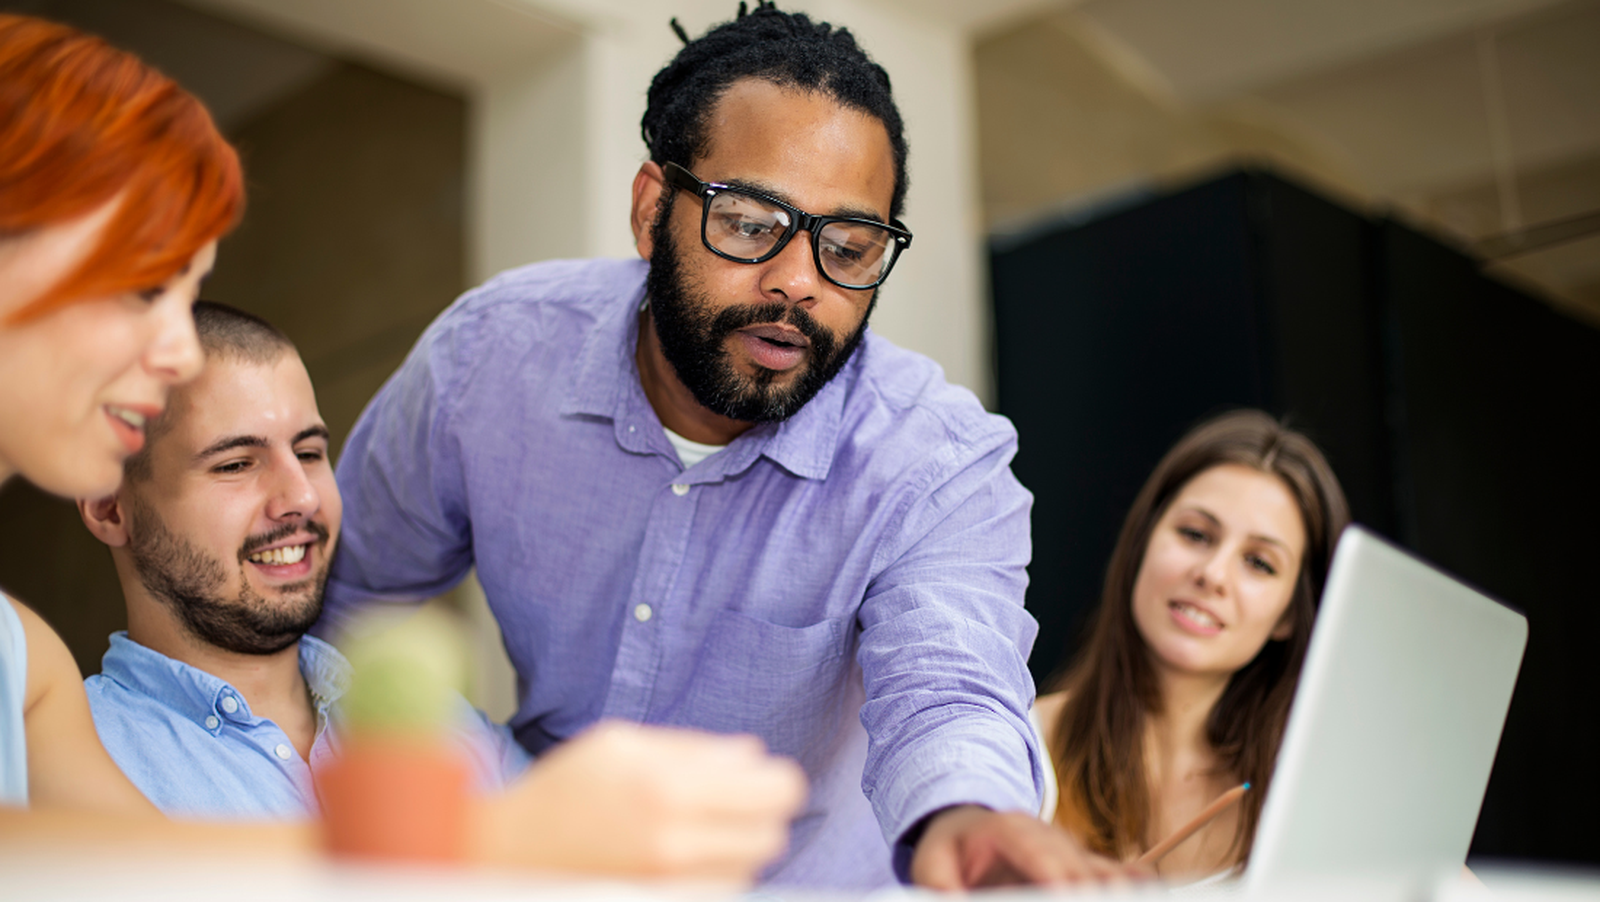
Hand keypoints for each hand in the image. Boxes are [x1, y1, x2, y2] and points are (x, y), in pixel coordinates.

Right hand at [472, 720, 805, 882]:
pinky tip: (679, 860)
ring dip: (735, 848)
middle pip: (773, 835)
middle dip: (759, 816)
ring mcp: (671, 886)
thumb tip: (753, 755)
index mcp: (669, 786)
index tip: (760, 779)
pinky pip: (721, 892)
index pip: (777, 790)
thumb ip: (695, 747)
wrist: (508, 855)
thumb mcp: (621, 744)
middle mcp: (676, 842)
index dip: (776, 781)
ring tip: (692, 832)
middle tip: (728, 806)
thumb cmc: (562, 792)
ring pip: (750, 868)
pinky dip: (713, 876)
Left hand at [909, 805, 1141, 888]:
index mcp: (1011, 829)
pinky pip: (1125, 878)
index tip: (1067, 897)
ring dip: (1115, 893)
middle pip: (1082, 871)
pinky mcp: (1089, 871)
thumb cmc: (950, 850)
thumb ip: (939, 887)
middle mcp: (1051, 837)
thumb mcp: (930, 862)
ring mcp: (1074, 853)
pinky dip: (1136, 888)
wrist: (969, 828)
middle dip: (1089, 895)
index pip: (1040, 854)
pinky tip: (1148, 897)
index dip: (1059, 878)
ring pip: (1109, 876)